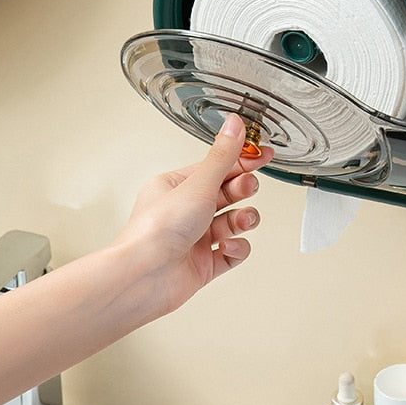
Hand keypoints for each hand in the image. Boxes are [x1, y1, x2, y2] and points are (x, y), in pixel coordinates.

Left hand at [113, 114, 273, 314]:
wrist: (143, 278)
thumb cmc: (157, 230)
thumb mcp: (198, 185)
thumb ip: (223, 156)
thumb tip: (234, 125)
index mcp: (176, 187)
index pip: (216, 167)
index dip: (242, 160)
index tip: (263, 155)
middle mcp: (185, 211)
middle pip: (227, 193)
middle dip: (242, 189)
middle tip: (247, 187)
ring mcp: (195, 239)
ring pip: (233, 222)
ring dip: (243, 219)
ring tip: (241, 220)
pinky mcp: (203, 264)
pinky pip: (233, 252)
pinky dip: (236, 248)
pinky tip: (229, 246)